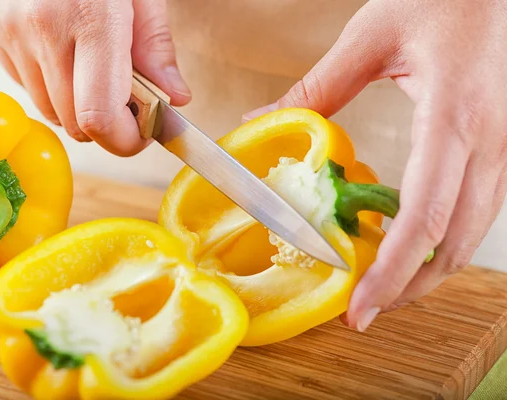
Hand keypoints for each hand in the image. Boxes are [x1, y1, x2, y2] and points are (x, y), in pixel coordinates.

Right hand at [0, 0, 190, 155]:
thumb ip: (157, 49)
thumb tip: (173, 99)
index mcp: (90, 18)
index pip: (99, 116)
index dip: (123, 141)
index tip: (139, 136)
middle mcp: (42, 29)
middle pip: (76, 124)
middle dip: (107, 126)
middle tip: (126, 103)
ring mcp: (11, 32)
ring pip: (51, 112)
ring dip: (78, 107)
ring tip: (94, 71)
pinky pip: (28, 88)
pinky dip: (53, 86)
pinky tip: (65, 56)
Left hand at [244, 0, 506, 330]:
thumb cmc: (440, 0)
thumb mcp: (371, 37)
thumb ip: (318, 87)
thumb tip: (264, 120)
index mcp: (454, 118)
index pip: (424, 217)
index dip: (392, 272)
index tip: (361, 308)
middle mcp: (489, 143)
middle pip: (453, 243)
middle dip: (409, 287)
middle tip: (364, 309)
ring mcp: (502, 149)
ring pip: (470, 235)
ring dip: (426, 270)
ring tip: (381, 285)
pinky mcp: (499, 148)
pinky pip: (475, 211)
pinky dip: (440, 240)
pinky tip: (406, 243)